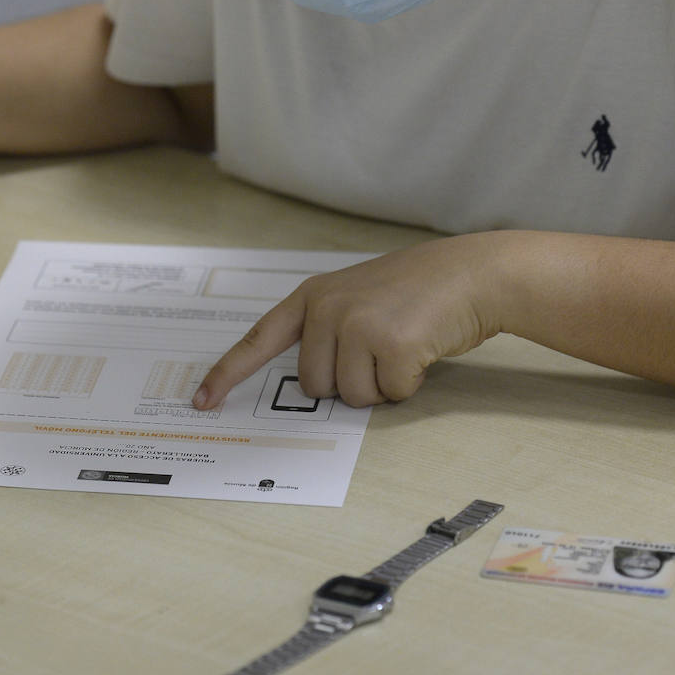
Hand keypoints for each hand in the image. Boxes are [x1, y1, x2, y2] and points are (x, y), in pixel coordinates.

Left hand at [192, 233, 509, 409]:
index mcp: (312, 296)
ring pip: (350, 396)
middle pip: (314, 386)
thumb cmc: (418, 290)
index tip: (202, 401)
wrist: (472, 273)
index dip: (228, 374)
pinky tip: (422, 350)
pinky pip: (388, 394)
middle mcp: (327, 308)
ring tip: (403, 345)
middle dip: (349, 382)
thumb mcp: (357, 295)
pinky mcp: (390, 345)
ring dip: (380, 385)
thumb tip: (311, 383)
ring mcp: (357, 325)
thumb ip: (325, 328)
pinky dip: (408, 384)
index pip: (258, 340)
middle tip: (380, 349)